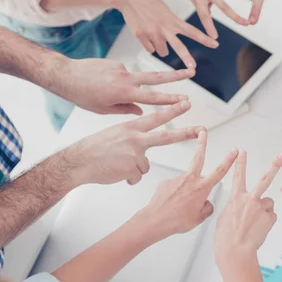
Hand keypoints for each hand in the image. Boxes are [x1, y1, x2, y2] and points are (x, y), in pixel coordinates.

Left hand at [55, 58, 193, 114]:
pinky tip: (103, 84)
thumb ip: (126, 108)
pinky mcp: (116, 63)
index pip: (153, 97)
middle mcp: (126, 78)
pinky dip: (120, 81)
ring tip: (128, 86)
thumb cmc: (82, 95)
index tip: (185, 100)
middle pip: (157, 77)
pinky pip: (124, 74)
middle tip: (191, 72)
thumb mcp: (104, 109)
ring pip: (140, 76)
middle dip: (176, 76)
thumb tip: (141, 109)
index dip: (171, 99)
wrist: (65, 74)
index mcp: (124, 92)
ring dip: (146, 80)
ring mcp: (121, 68)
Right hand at [62, 101, 200, 186]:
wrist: (78, 162)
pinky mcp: (132, 167)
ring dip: (133, 169)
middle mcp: (135, 137)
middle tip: (202, 129)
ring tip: (116, 165)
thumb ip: (132, 135)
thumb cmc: (95, 149)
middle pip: (166, 136)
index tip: (186, 103)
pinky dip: (127, 177)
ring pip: (145, 165)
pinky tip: (115, 172)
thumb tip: (143, 143)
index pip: (156, 117)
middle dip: (185, 133)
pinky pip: (136, 176)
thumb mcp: (115, 134)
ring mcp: (135, 153)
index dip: (172, 110)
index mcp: (131, 127)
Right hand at [112, 0, 218, 67]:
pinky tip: (145, 32)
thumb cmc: (149, 2)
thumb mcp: (165, 11)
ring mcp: (152, 32)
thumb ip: (171, 27)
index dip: (204, 39)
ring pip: (162, 51)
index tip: (215, 44)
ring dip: (161, 46)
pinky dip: (149, 44)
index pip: (192, 31)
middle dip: (186, 58)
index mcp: (172, 20)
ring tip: (154, 32)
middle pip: (179, 46)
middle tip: (193, 68)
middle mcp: (164, 27)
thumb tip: (168, 48)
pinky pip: (149, 49)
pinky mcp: (140, 36)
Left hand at [134, 131, 238, 243]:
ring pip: (186, 181)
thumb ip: (206, 208)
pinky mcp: (166, 182)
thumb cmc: (177, 221)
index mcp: (201, 188)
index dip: (229, 160)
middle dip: (202, 143)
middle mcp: (190, 180)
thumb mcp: (198, 218)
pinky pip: (174, 187)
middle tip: (203, 132)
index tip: (234, 151)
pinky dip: (174, 194)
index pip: (219, 171)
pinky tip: (170, 204)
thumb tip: (206, 203)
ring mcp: (177, 179)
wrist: (155, 220)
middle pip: (199, 157)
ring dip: (185, 190)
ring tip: (178, 207)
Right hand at [214, 151, 281, 261]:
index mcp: (235, 198)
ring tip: (254, 223)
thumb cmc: (226, 238)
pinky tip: (259, 229)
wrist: (235, 252)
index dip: (240, 162)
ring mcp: (261, 208)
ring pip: (268, 203)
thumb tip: (243, 206)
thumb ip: (235, 206)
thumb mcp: (224, 217)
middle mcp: (249, 199)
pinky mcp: (270, 217)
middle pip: (265, 178)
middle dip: (274, 165)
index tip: (242, 151)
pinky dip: (266, 221)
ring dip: (264, 210)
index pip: (238, 175)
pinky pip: (270, 216)